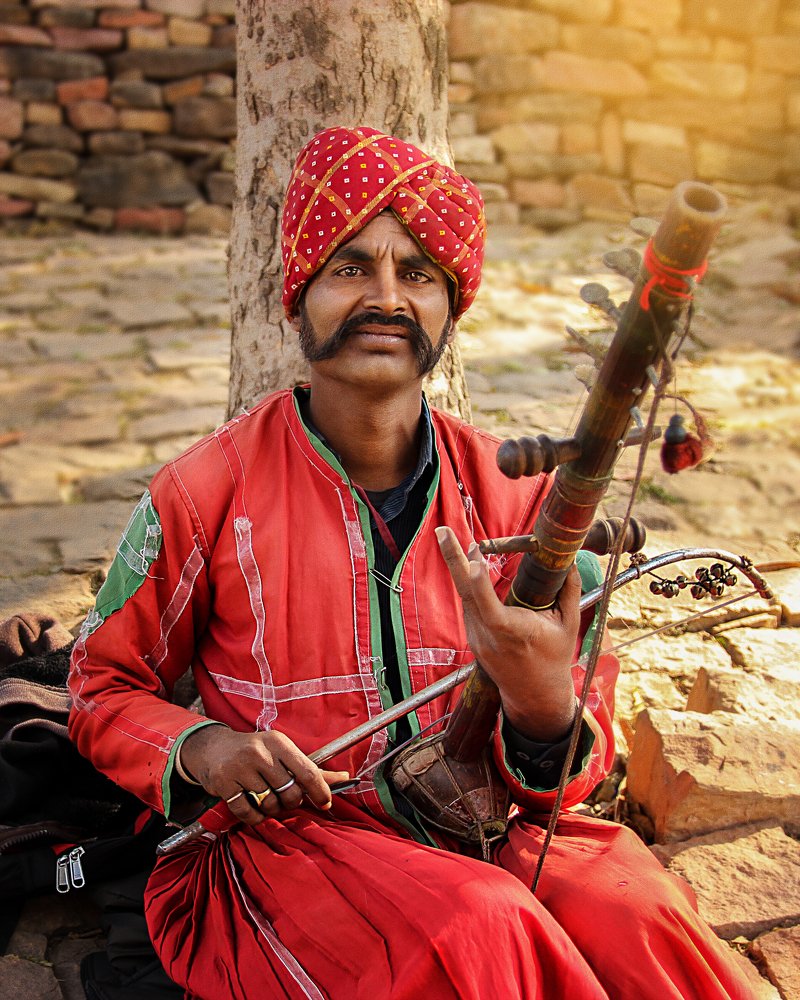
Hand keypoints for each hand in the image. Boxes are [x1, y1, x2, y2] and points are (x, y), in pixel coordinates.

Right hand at [180, 726, 349, 825]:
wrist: (213, 748)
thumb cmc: (256, 752)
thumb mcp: (283, 753)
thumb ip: (312, 769)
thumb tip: (344, 778)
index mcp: (279, 742)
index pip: (307, 771)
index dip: (320, 791)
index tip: (326, 803)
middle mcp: (260, 752)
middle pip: (290, 793)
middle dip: (290, 801)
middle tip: (283, 796)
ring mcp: (240, 767)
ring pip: (270, 805)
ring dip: (271, 809)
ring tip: (265, 798)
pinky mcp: (224, 784)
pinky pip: (248, 813)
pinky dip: (255, 817)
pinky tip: (252, 807)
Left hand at [436, 526, 580, 741]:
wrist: (535, 695)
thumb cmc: (555, 658)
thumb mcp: (569, 625)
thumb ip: (568, 590)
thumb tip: (569, 558)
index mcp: (515, 634)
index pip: (491, 609)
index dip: (480, 583)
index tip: (475, 557)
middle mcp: (490, 636)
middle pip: (467, 593)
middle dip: (454, 559)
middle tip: (442, 531)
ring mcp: (478, 637)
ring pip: (466, 596)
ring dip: (460, 565)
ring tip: (451, 537)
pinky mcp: (474, 636)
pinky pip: (470, 604)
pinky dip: (470, 583)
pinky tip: (470, 563)